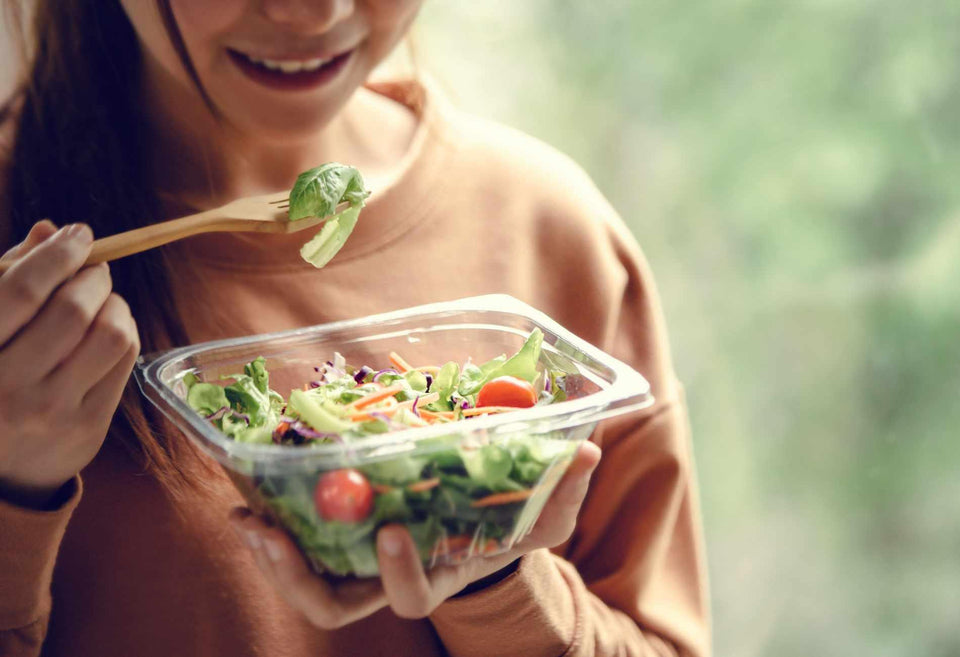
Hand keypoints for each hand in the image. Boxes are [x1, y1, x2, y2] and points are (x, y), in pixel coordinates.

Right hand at [0, 221, 139, 507]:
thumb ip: (8, 278)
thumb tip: (49, 231)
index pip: (21, 290)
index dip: (57, 254)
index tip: (78, 234)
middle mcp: (7, 386)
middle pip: (72, 310)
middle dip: (92, 277)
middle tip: (94, 268)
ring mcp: (51, 411)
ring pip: (110, 335)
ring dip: (115, 304)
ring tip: (102, 300)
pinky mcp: (88, 427)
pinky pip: (125, 361)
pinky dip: (126, 331)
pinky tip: (110, 328)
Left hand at [229, 440, 600, 626]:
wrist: (479, 523)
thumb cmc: (511, 524)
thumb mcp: (543, 512)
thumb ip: (564, 489)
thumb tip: (587, 451)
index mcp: (438, 575)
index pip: (411, 597)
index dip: (398, 572)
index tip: (390, 530)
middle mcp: (391, 578)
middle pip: (335, 605)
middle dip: (297, 577)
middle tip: (268, 533)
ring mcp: (362, 562)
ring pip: (307, 582)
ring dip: (270, 554)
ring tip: (246, 517)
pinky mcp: (342, 536)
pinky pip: (301, 540)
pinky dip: (273, 519)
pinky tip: (254, 487)